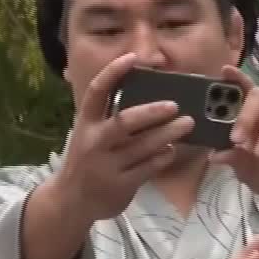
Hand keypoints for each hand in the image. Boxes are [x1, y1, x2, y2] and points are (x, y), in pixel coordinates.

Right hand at [51, 53, 194, 223]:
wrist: (71, 201)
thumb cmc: (86, 161)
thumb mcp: (88, 135)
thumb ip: (108, 117)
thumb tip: (144, 94)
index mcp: (85, 123)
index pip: (97, 92)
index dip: (113, 72)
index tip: (133, 58)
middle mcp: (94, 141)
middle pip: (125, 121)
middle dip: (152, 112)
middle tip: (175, 105)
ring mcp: (107, 165)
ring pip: (143, 146)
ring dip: (168, 134)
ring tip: (187, 124)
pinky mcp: (120, 184)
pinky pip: (148, 167)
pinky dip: (164, 157)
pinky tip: (173, 149)